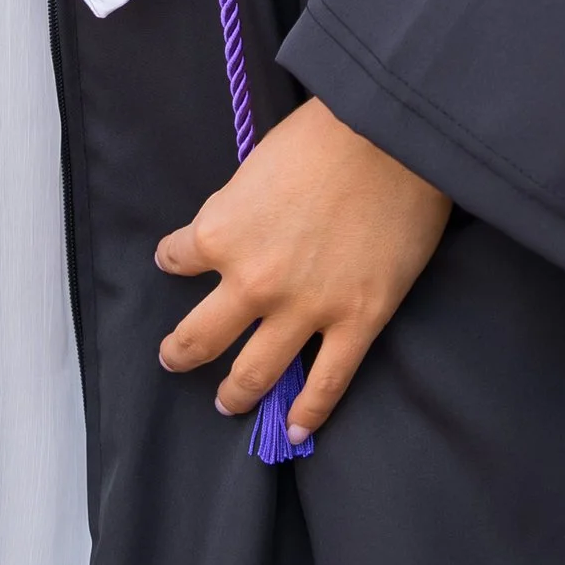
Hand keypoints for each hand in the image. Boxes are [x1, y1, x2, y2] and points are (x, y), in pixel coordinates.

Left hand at [155, 95, 448, 442]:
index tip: (177, 262)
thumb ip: (240, 209)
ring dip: (234, 392)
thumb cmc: (323, 133)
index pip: (178, 258)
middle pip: (202, 336)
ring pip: (254, 373)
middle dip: (182, 352)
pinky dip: (307, 415)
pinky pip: (325, 384)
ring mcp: (304, 309)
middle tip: (175, 358)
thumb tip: (240, 230)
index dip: (175, 259)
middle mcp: (252, 281)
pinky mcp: (356, 322)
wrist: (390, 135)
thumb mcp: (257, 165)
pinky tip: (293, 432)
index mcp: (220, 233)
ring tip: (226, 401)